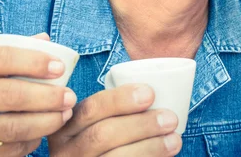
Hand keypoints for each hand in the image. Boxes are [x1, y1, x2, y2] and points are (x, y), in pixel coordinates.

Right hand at [0, 33, 76, 156]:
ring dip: (46, 122)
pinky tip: (43, 132)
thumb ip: (9, 50)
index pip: (0, 59)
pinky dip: (31, 141)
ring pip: (12, 127)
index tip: (59, 66)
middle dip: (47, 97)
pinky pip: (8, 150)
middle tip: (70, 96)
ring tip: (65, 114)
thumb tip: (46, 40)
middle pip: (11, 95)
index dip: (33, 61)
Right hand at [49, 84, 181, 155]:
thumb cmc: (103, 141)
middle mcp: (66, 151)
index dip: (121, 99)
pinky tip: (166, 156)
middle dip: (141, 124)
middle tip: (170, 119)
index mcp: (66, 127)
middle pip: (103, 134)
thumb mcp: (94, 124)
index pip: (91, 108)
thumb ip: (111, 110)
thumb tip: (153, 91)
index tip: (150, 93)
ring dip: (150, 147)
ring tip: (174, 139)